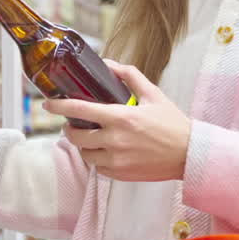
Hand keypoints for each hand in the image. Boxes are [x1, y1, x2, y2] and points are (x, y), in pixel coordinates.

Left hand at [43, 60, 190, 180]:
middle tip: (74, 124)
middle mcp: (115, 140)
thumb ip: (129, 76)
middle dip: (70, 129)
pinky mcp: (121, 175)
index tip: (48, 104)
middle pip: (75, 136)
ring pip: (85, 154)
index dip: (59, 107)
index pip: (79, 110)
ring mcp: (116, 160)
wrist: (190, 154)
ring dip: (84, 145)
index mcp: (120, 117)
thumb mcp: (152, 94)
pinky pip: (98, 167)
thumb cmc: (172, 124)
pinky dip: (98, 159)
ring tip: (92, 138)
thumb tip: (109, 64)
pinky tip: (107, 151)